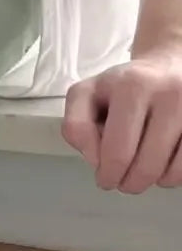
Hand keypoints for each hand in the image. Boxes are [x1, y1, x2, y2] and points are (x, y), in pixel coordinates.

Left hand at [62, 43, 181, 192]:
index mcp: (130, 87)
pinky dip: (172, 176)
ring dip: (151, 181)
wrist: (167, 66)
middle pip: (144, 164)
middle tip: (123, 184)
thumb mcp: (86, 95)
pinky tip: (162, 167)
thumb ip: (76, 126)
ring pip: (169, 170)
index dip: (107, 173)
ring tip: (140, 173)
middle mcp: (168, 94)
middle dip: (129, 183)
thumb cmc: (121, 87)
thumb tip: (96, 160)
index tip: (104, 178)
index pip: (115, 149)